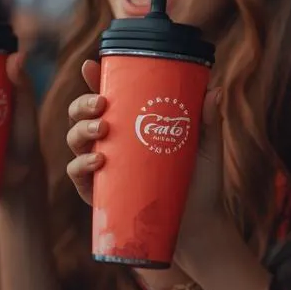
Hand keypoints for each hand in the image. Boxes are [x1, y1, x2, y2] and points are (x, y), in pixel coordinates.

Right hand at [65, 59, 228, 268]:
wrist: (200, 225)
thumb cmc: (201, 181)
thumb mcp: (206, 146)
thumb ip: (207, 119)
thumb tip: (215, 89)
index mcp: (132, 125)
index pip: (109, 98)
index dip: (95, 80)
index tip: (91, 64)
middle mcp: (112, 143)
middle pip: (83, 116)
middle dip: (83, 104)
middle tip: (102, 103)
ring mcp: (102, 168)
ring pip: (75, 140)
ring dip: (81, 130)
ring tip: (102, 129)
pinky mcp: (99, 194)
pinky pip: (78, 175)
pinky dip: (82, 164)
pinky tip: (99, 159)